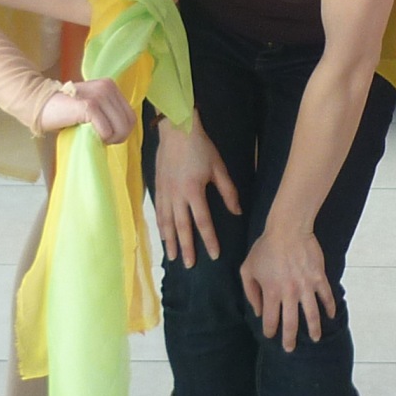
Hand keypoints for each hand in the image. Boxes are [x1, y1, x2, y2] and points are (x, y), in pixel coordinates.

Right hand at [40, 78, 132, 144]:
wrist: (40, 105)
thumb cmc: (66, 112)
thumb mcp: (93, 107)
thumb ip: (108, 112)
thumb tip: (123, 131)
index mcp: (110, 86)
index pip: (131, 116)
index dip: (122, 132)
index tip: (106, 136)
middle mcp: (107, 87)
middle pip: (128, 123)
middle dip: (117, 138)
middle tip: (101, 140)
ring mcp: (99, 95)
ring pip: (120, 128)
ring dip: (109, 139)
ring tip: (95, 137)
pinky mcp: (90, 105)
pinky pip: (106, 130)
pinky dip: (99, 137)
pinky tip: (87, 134)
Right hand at [152, 119, 239, 265]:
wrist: (176, 129)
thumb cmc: (201, 147)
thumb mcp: (219, 168)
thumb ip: (228, 192)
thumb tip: (237, 212)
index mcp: (194, 191)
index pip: (203, 222)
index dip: (209, 240)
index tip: (214, 255)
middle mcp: (177, 195)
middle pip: (182, 228)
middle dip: (186, 248)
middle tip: (189, 265)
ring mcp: (165, 192)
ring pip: (166, 222)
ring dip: (170, 241)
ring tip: (173, 257)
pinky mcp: (157, 187)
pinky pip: (159, 212)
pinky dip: (161, 226)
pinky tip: (162, 235)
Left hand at [241, 222, 335, 352]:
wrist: (288, 229)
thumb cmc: (265, 248)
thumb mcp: (248, 269)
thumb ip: (251, 292)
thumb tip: (258, 311)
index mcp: (271, 292)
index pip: (271, 320)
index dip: (270, 331)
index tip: (271, 336)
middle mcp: (289, 294)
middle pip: (291, 324)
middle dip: (290, 339)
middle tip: (290, 348)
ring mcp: (306, 286)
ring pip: (312, 315)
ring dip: (314, 329)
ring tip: (316, 339)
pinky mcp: (319, 278)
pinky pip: (327, 296)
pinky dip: (329, 307)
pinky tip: (330, 316)